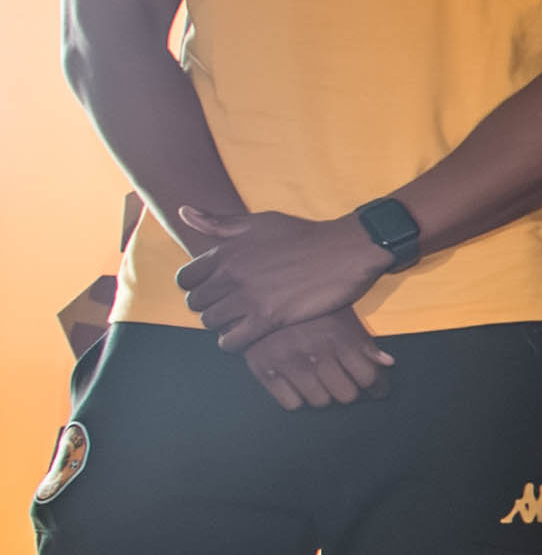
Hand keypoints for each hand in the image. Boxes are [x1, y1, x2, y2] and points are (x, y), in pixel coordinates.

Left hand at [174, 205, 391, 350]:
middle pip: (196, 303)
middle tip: (229, 306)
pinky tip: (246, 336)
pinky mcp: (269, 318)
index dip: (195, 286)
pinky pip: (232, 341)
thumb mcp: (260, 221)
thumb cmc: (304, 234)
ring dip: (221, 324)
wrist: (345, 251)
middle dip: (209, 306)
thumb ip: (220, 223)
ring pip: (211, 322)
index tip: (213, 289)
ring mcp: (249, 297)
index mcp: (226, 252)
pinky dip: (233, 342)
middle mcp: (232, 274)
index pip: (185, 278)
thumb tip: (183, 212)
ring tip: (239, 321)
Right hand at [236, 308, 391, 410]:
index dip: (376, 386)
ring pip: (320, 402)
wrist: (255, 292)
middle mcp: (316, 351)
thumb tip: (387, 363)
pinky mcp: (264, 369)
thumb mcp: (340, 312)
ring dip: (324, 394)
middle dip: (348, 390)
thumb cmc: (305, 304)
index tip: (377, 390)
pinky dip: (297, 398)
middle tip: (344, 383)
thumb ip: (364, 339)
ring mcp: (289, 362)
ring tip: (320, 381)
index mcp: (339, 335)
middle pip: (346, 395)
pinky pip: (291, 404)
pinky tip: (297, 384)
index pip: (368, 378)